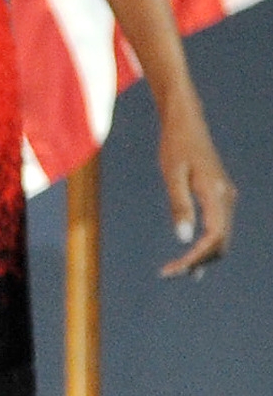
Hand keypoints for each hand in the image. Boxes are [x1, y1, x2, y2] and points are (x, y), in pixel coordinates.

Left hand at [155, 92, 235, 277]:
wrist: (187, 123)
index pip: (213, 237)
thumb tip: (184, 238)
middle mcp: (227, 198)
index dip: (195, 257)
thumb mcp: (172, 174)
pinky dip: (206, 244)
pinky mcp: (220, 196)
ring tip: (177, 271)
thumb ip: (179, 205)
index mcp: (217, 194)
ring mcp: (226, 198)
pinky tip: (192, 258)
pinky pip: (218, 227)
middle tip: (168, 273)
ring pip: (221, 237)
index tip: (172, 269)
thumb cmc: (175, 145)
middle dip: (197, 261)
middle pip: (220, 242)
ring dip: (202, 256)